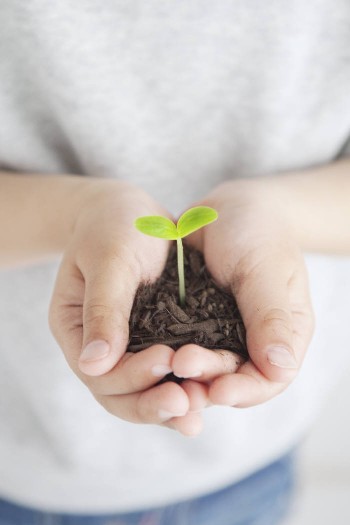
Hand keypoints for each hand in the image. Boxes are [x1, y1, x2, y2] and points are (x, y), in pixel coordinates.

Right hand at [49, 180, 202, 434]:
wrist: (132, 213)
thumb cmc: (115, 225)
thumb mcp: (110, 258)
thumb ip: (103, 307)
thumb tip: (93, 364)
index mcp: (75, 327)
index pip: (97, 371)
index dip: (131, 374)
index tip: (166, 358)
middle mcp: (98, 347)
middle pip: (118, 394)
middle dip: (151, 403)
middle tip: (186, 406)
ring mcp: (126, 348)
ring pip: (142, 393)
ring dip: (170, 408)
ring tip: (198, 418)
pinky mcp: (154, 341)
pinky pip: (166, 376)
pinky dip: (184, 389)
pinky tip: (207, 399)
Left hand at [171, 179, 313, 407]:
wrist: (229, 206)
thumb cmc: (258, 231)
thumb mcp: (266, 269)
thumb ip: (271, 317)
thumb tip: (280, 370)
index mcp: (284, 335)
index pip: (269, 379)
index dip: (243, 391)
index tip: (217, 390)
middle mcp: (252, 342)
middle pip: (231, 378)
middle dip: (206, 380)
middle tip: (180, 366)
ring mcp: (220, 334)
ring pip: (202, 368)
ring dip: (181, 374)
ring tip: (158, 367)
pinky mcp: (192, 323)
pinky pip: (178, 345)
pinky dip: (163, 353)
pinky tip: (144, 354)